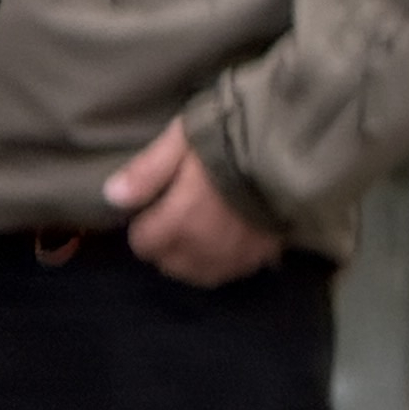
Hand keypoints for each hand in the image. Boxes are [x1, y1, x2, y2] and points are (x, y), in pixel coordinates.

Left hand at [104, 122, 284, 283]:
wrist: (297, 146)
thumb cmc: (234, 135)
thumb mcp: (182, 139)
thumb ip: (147, 171)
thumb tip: (111, 198)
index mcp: (179, 221)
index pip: (143, 243)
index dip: (144, 223)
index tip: (154, 206)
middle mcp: (203, 248)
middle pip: (169, 264)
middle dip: (167, 243)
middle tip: (178, 215)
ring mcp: (235, 255)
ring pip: (199, 273)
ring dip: (193, 257)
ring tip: (200, 232)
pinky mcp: (263, 255)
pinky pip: (232, 271)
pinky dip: (223, 260)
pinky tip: (228, 240)